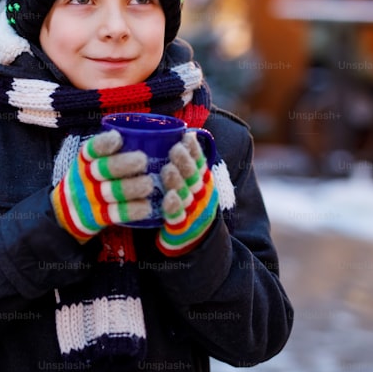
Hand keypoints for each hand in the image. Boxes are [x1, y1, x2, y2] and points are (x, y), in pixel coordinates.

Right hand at [51, 130, 153, 242]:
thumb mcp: (90, 163)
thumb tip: (144, 137)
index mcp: (85, 160)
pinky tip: (146, 206)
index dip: (104, 143)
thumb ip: (110, 152)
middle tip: (143, 160)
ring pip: (110, 192)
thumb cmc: (90, 179)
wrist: (67, 211)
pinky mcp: (98, 218)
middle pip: (102, 170)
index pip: (92, 149)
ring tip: (149, 184)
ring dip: (131, 188)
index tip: (118, 138)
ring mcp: (91, 199)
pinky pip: (115, 215)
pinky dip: (131, 211)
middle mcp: (85, 178)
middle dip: (123, 164)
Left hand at [157, 132, 218, 255]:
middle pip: (194, 177)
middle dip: (185, 162)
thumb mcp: (192, 182)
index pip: (200, 163)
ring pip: (186, 194)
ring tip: (168, 169)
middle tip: (175, 149)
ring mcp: (193, 211)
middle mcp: (201, 195)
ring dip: (178, 182)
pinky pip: (178, 217)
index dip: (195, 150)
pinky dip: (174, 207)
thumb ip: (187, 163)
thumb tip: (182, 132)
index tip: (186, 137)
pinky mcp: (182, 227)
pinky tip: (168, 198)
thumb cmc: (188, 203)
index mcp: (203, 182)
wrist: (196, 239)